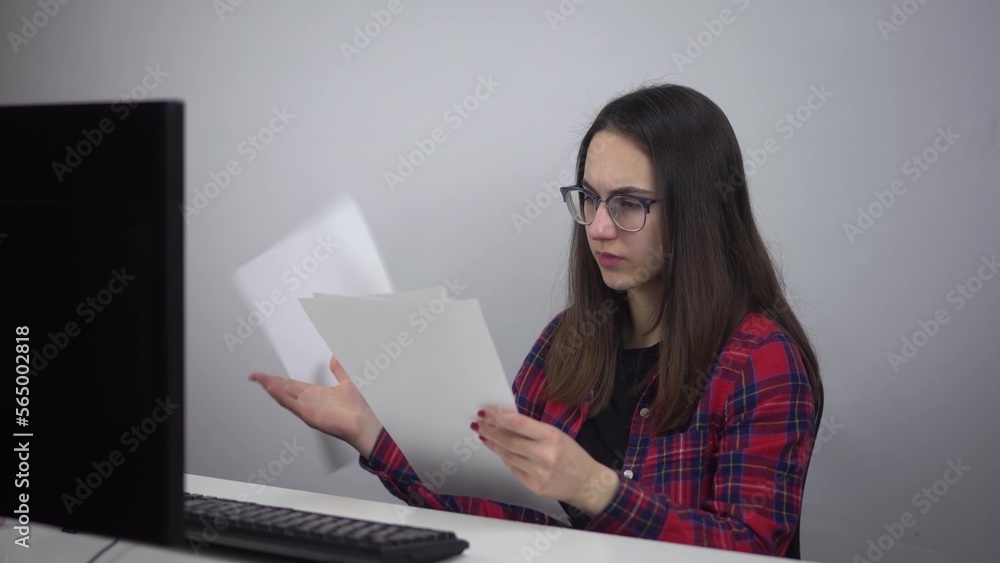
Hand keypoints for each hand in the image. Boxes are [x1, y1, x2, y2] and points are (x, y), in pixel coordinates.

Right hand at [249, 356, 382, 458]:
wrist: (363, 424)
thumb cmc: (356, 409)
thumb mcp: (346, 383)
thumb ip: (339, 370)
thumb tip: (334, 358)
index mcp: (315, 394)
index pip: (291, 384)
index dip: (278, 379)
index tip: (265, 374)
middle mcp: (309, 401)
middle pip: (284, 389)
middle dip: (269, 382)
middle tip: (255, 375)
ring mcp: (307, 408)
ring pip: (285, 396)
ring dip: (272, 387)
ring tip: (259, 379)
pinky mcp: (309, 415)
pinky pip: (292, 404)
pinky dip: (281, 397)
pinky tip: (272, 389)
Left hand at [474, 408, 620, 516]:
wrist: (587, 483)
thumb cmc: (573, 456)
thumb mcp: (557, 435)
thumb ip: (533, 430)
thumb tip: (506, 422)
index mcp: (552, 437)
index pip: (518, 423)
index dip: (499, 417)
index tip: (487, 412)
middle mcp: (545, 455)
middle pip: (508, 441)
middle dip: (490, 431)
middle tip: (479, 423)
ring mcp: (539, 472)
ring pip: (508, 456)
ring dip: (493, 445)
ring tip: (484, 435)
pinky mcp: (534, 486)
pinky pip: (514, 469)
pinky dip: (505, 459)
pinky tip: (500, 451)